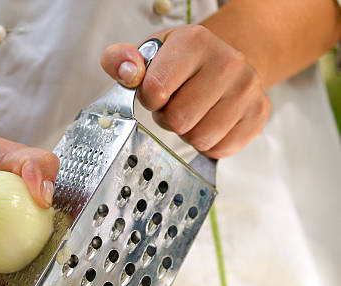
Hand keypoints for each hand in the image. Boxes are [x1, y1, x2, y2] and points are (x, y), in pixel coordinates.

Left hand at [100, 24, 270, 158]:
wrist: (223, 63)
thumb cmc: (180, 64)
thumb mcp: (147, 54)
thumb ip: (121, 60)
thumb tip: (127, 73)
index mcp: (194, 41)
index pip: (155, 91)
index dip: (149, 99)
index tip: (157, 91)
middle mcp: (228, 62)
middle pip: (179, 120)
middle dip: (169, 119)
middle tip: (176, 104)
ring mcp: (247, 88)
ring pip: (200, 139)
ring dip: (188, 133)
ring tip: (193, 112)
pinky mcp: (259, 113)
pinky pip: (220, 149)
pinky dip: (209, 144)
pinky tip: (209, 122)